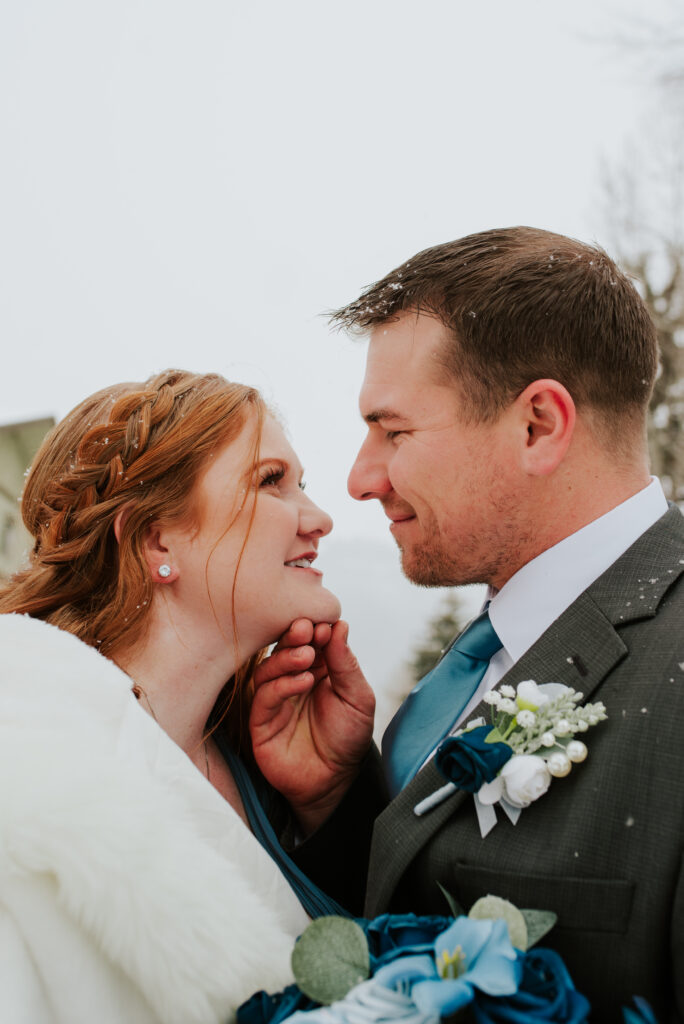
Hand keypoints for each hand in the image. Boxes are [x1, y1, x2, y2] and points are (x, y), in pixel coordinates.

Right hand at [250, 618, 374, 832]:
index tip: (323, 623)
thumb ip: (346, 664)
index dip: (314, 629)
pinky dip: (282, 685)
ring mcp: (275, 699)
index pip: (308, 640)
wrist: (335, 781)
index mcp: (316, 669)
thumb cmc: (348, 738)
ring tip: (307, 656)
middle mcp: (292, 679)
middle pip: (284, 649)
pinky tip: (304, 681)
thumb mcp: (358, 697)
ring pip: (268, 668)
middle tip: (307, 629)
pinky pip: (265, 697)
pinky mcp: (261, 721)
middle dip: (294, 636)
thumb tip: (339, 626)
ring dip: (287, 658)